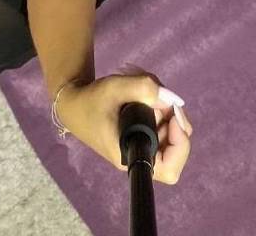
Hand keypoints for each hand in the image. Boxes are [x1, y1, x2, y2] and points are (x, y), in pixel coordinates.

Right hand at [57, 70, 192, 184]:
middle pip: (175, 149)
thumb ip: (143, 87)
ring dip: (167, 111)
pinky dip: (160, 109)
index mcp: (131, 155)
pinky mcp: (142, 136)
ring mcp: (143, 146)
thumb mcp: (115, 87)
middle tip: (162, 98)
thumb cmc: (92, 101)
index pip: (170, 168)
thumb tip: (171, 97)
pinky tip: (146, 96)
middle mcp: (140, 156)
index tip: (173, 115)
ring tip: (149, 93)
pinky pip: (163, 127)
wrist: (75, 104)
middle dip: (174, 120)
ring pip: (171, 134)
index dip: (180, 144)